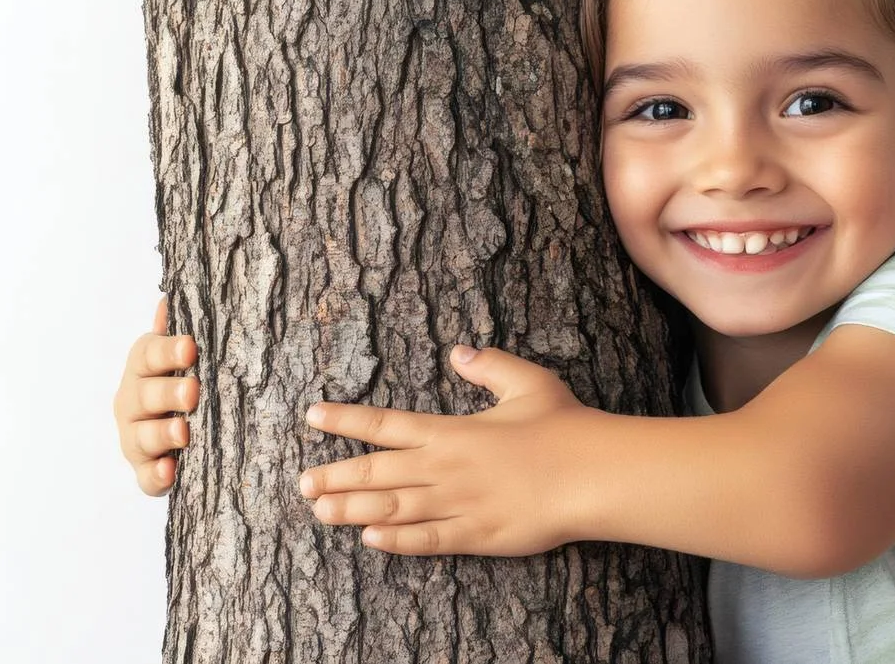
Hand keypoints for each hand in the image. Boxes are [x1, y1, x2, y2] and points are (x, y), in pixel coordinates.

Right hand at [114, 296, 200, 495]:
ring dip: (162, 434)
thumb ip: (175, 331)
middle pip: (144, 395)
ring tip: (184, 432)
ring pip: (141, 437)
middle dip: (168, 393)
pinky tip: (171, 471)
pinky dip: (156, 476)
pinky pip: (146, 477)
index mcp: (141, 368)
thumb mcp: (179, 355)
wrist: (173, 433)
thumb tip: (169, 298)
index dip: (167, 351)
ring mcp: (134, 439)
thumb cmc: (179, 381)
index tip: (191, 347)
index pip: (148, 355)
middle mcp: (131, 402)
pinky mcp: (145, 472)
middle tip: (193, 391)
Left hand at [298, 345, 590, 556]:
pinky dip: (396, 541)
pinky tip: (368, 541)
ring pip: (392, 507)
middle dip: (336, 476)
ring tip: (320, 511)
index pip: (384, 423)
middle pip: (377, 471)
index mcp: (449, 431)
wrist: (592, 473)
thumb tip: (459, 352)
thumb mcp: (526, 382)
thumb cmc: (563, 426)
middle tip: (302, 483)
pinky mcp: (476, 534)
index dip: (345, 420)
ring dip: (352, 509)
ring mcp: (457, 503)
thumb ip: (488, 366)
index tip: (313, 417)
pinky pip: (428, 540)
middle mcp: (444, 467)